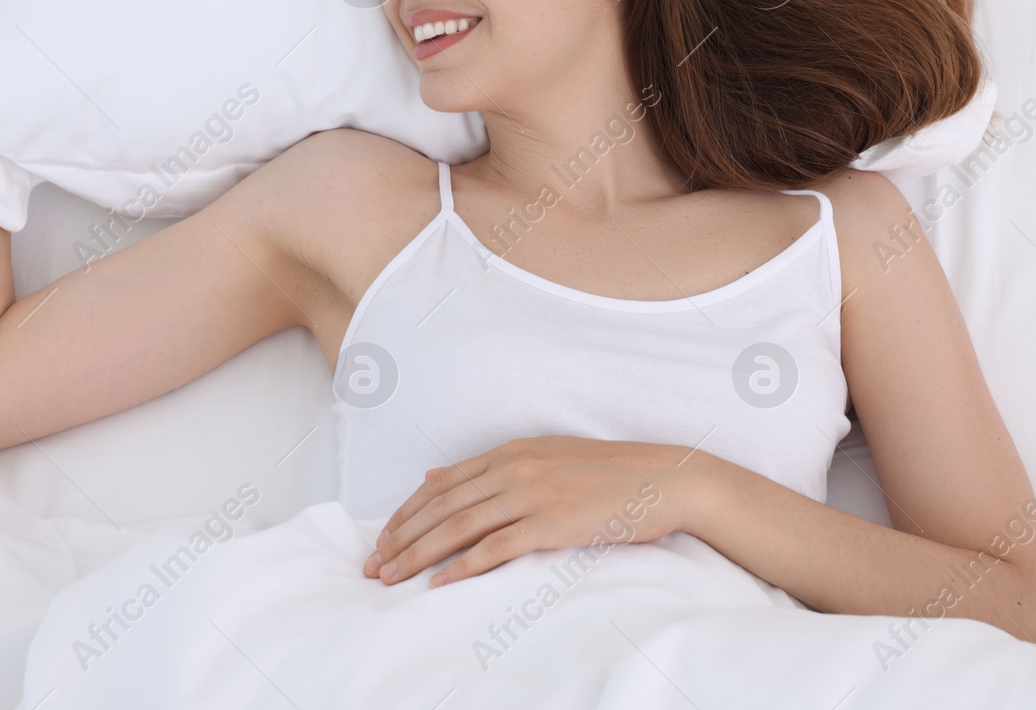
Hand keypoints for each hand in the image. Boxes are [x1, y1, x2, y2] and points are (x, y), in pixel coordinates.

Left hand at [362, 435, 702, 587]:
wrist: (662, 479)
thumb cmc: (607, 474)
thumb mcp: (543, 457)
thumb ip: (489, 468)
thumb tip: (434, 476)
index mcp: (511, 452)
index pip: (442, 484)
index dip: (407, 513)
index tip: (383, 538)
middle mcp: (514, 468)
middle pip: (442, 506)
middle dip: (401, 537)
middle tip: (373, 565)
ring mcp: (532, 494)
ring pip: (459, 527)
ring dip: (419, 554)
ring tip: (392, 577)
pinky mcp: (551, 522)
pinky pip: (496, 548)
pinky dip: (462, 567)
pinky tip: (439, 584)